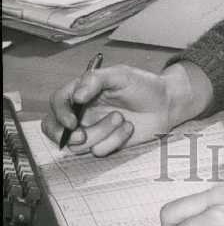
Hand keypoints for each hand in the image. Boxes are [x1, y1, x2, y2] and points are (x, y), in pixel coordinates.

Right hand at [41, 63, 204, 156]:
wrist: (166, 103)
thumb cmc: (143, 85)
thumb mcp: (120, 74)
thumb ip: (95, 80)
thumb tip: (76, 96)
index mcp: (83, 92)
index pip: (57, 102)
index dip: (60, 113)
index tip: (73, 121)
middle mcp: (83, 112)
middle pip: (54, 128)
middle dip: (64, 135)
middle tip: (82, 135)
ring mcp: (93, 129)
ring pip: (78, 144)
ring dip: (102, 132)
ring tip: (121, 118)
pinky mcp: (106, 143)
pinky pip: (99, 151)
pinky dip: (115, 140)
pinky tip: (128, 128)